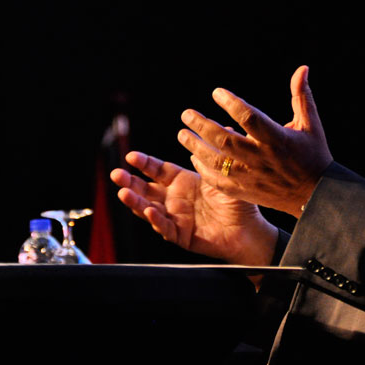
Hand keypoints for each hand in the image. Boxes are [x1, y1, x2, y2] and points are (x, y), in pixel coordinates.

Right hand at [111, 151, 277, 265]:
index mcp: (183, 182)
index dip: (144, 163)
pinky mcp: (181, 235)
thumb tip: (226, 128)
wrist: (248, 230)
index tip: (131, 156)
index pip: (158, 170)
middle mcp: (174, 199)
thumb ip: (220, 155)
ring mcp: (175, 217)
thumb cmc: (237, 202)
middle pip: (146, 189)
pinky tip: (150, 211)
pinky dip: (156, 220)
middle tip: (116, 174)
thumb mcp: (225, 176)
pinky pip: (165, 228)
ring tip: (123, 193)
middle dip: (130, 182)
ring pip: (149, 209)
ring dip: (135, 202)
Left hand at [177, 65, 332, 216]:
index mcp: (277, 139)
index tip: (216, 93)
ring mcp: (252, 177)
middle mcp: (262, 158)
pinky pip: (219, 182)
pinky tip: (194, 158)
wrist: (317, 196)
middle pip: (225, 140)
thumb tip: (302, 68)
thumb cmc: (314, 155)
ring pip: (217, 162)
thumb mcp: (311, 124)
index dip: (231, 103)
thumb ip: (301, 96)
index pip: (249, 117)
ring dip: (196, 147)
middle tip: (186, 114)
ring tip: (182, 134)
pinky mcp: (246, 192)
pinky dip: (204, 170)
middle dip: (202, 125)